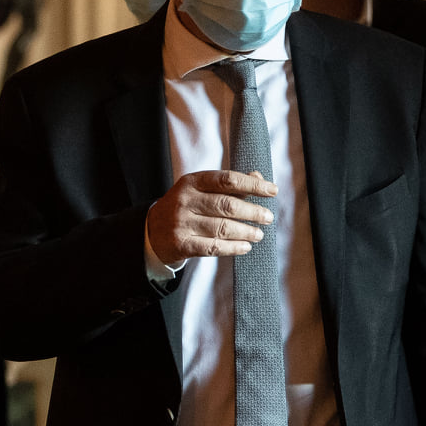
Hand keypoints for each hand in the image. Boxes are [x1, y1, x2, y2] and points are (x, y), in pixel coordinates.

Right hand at [145, 170, 275, 267]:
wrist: (152, 230)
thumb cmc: (186, 207)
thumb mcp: (201, 189)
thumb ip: (230, 184)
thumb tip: (259, 177)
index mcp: (192, 182)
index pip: (228, 180)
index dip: (253, 185)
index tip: (273, 191)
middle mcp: (185, 200)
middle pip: (227, 205)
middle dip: (252, 211)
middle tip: (268, 217)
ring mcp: (181, 223)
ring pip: (222, 228)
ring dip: (246, 231)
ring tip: (259, 234)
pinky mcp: (180, 244)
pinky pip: (213, 247)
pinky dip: (233, 247)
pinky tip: (246, 246)